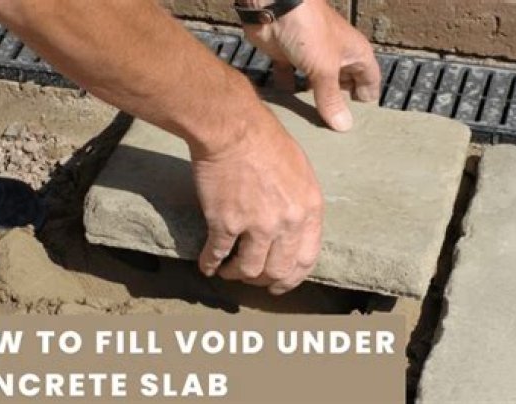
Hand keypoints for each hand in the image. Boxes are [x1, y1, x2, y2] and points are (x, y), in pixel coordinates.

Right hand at [192, 105, 323, 294]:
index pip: (307, 259)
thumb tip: (294, 229)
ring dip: (236, 275)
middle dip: (264, 281)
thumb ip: (301, 204)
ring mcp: (256, 225)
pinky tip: (206, 265)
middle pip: (279, 271)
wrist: (233, 127)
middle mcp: (287, 223)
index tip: (280, 282)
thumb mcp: (301, 170)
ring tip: (228, 271)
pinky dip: (210, 264)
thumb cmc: (266, 140)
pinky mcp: (225, 222)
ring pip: (248, 270)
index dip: (292, 277)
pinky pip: (217, 254)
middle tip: (253, 280)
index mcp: (309, 210)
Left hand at [242, 0, 380, 131]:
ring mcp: (311, 54)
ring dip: (314, 98)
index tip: (361, 122)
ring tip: (313, 124)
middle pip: (343, 83)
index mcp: (355, 52)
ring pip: (316, 82)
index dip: (367, 98)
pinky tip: (287, 106)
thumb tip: (344, 127)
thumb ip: (331, 99)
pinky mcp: (287, 55)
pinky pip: (290, 77)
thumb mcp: (324, 69)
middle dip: (340, 103)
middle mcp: (336, 54)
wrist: (274, 6)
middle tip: (336, 129)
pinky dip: (288, 89)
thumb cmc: (309, 31)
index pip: (370, 79)